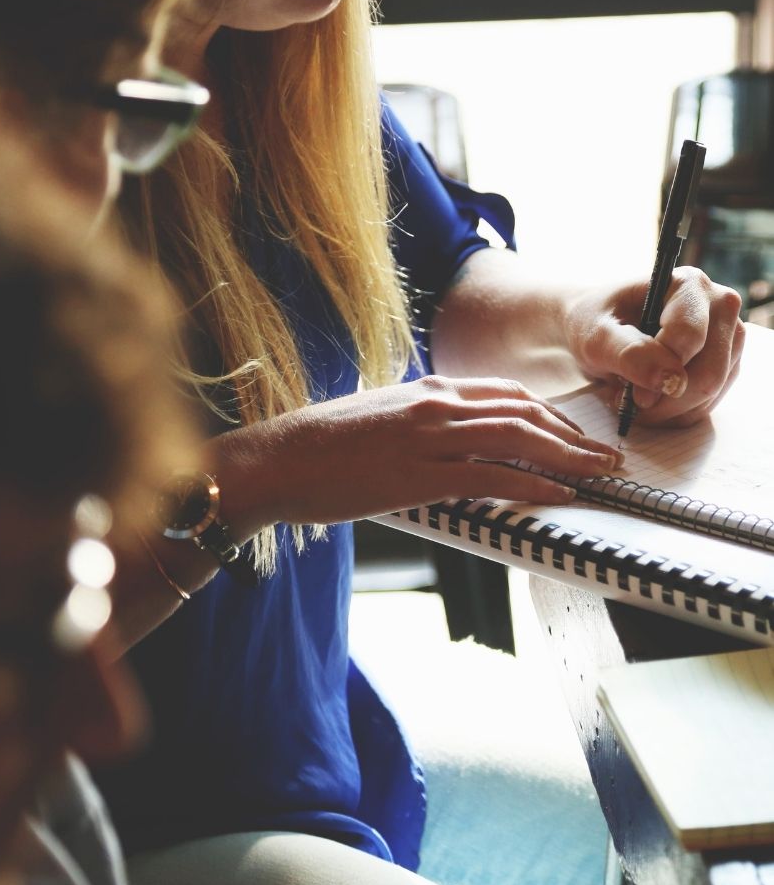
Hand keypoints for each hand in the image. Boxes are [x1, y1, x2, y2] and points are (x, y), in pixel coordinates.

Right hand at [213, 375, 624, 533]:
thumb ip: (420, 422)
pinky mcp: (421, 473)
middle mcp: (437, 403)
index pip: (506, 393)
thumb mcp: (380, 418)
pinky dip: (533, 484)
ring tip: (599, 474)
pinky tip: (558, 495)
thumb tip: (449, 441)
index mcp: (428, 389)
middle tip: (605, 455)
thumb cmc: (322, 445)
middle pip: (524, 411)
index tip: (573, 433)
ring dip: (568, 457)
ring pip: (517, 438)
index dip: (549, 414)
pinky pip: (491, 476)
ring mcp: (430, 435)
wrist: (279, 458)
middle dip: (573, 434)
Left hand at [565, 266, 744, 426]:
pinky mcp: (725, 365)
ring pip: (710, 394)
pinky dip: (674, 414)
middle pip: (709, 373)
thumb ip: (629, 353)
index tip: (628, 390)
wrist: (596, 330)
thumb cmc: (594, 324)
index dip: (658, 371)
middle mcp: (718, 306)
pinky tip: (649, 402)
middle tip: (628, 402)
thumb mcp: (596, 337)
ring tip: (633, 397)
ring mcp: (727, 337)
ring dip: (667, 410)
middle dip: (665, 399)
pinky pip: (707, 405)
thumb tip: (669, 380)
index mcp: (689, 285)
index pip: (690, 338)